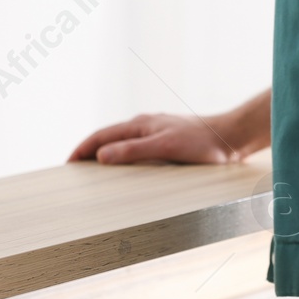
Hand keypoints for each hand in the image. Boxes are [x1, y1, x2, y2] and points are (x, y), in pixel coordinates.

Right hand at [69, 97, 268, 164]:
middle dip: (89, 153)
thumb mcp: (165, 147)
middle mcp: (145, 125)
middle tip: (74, 172)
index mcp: (140, 124)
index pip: (101, 136)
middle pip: (108, 138)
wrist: (231, 138)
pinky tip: (127, 172)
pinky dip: (123, 159)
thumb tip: (100, 157)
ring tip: (94, 174)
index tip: (67, 165)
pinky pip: (136, 149)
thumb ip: (133, 151)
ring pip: (122, 144)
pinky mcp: (168, 142)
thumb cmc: (202, 143)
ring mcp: (156, 132)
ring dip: (105, 156)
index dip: (81, 150)